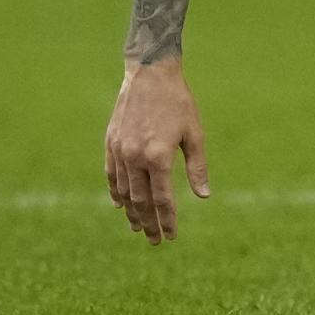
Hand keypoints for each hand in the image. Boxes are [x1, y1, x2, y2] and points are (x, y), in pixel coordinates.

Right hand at [104, 60, 209, 244]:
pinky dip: (115, 193)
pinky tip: (120, 205)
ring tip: (138, 227)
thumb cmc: (178, 102)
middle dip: (148, 223)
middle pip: (141, 201)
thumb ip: (197, 166)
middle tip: (154, 240)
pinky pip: (111, 176)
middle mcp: (135, 158)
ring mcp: (120, 151)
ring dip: (131, 212)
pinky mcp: (110, 144)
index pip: (163, 199)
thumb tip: (204, 196)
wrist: (150, 74)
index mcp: (159, 157)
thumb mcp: (194, 133)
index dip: (167, 220)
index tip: (171, 236)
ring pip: (123, 192)